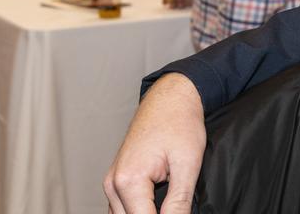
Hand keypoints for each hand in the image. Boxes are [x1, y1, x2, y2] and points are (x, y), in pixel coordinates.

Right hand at [104, 74, 205, 213]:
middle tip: (176, 207)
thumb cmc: (179, 122)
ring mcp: (112, 182)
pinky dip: (139, 209)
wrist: (171, 98)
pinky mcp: (117, 180)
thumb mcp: (187, 163)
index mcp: (128, 181)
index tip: (179, 213)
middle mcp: (113, 184)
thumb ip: (179, 200)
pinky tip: (158, 205)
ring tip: (170, 204)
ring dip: (145, 213)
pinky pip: (124, 207)